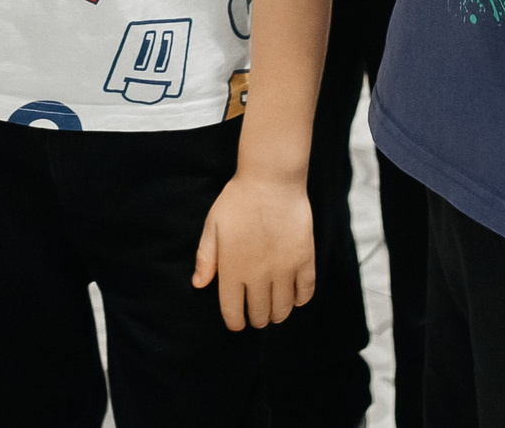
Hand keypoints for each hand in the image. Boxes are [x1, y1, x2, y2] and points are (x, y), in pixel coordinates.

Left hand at [192, 171, 314, 331]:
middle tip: (256, 315)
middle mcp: (259, 275)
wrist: (271, 180)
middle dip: (256, 319)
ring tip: (274, 310)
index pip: (233, 311)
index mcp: (233, 269)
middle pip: (260, 314)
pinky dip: (300, 300)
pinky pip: (306, 292)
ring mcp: (284, 269)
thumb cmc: (237, 201)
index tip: (237, 323)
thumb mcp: (212, 226)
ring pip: (283, 309)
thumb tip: (199, 285)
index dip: (234, 322)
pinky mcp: (304, 260)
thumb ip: (206, 258)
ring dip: (277, 314)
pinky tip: (294, 296)